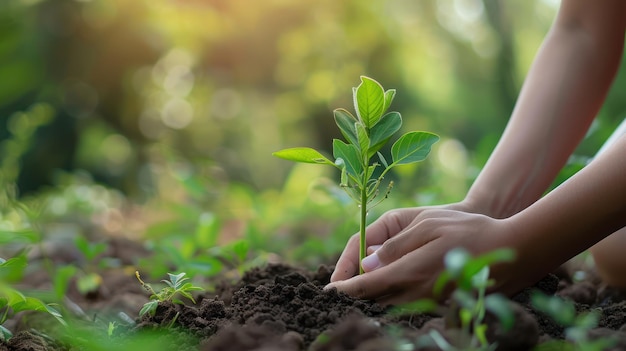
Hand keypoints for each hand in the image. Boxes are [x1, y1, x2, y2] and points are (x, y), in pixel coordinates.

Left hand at [326, 207, 515, 304]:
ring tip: (360, 284)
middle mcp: (416, 293)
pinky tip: (391, 283)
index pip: (365, 286)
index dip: (342, 289)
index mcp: (409, 272)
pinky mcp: (441, 305)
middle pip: (373, 299)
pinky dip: (393, 296)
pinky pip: (408, 303)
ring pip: (389, 303)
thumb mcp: (427, 225)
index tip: (328, 291)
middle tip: (339, 287)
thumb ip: (394, 246)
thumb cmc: (469, 231)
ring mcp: (430, 302)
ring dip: (373, 296)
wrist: (513, 249)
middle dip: (355, 294)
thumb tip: (366, 263)